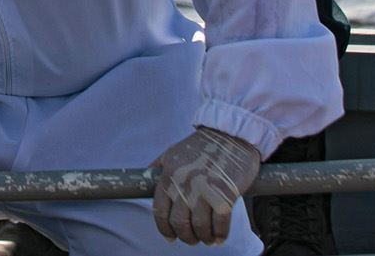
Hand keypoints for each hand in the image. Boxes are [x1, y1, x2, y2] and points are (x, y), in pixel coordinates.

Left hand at [151, 127, 260, 244]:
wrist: (230, 134)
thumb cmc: (201, 145)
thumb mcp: (171, 152)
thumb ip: (158, 167)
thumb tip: (144, 179)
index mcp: (168, 175)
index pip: (159, 210)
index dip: (164, 228)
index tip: (170, 237)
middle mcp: (184, 184)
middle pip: (179, 223)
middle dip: (185, 236)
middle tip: (192, 239)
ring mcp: (205, 190)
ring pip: (200, 227)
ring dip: (203, 238)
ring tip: (207, 239)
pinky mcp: (226, 195)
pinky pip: (220, 224)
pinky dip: (219, 235)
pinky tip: (220, 237)